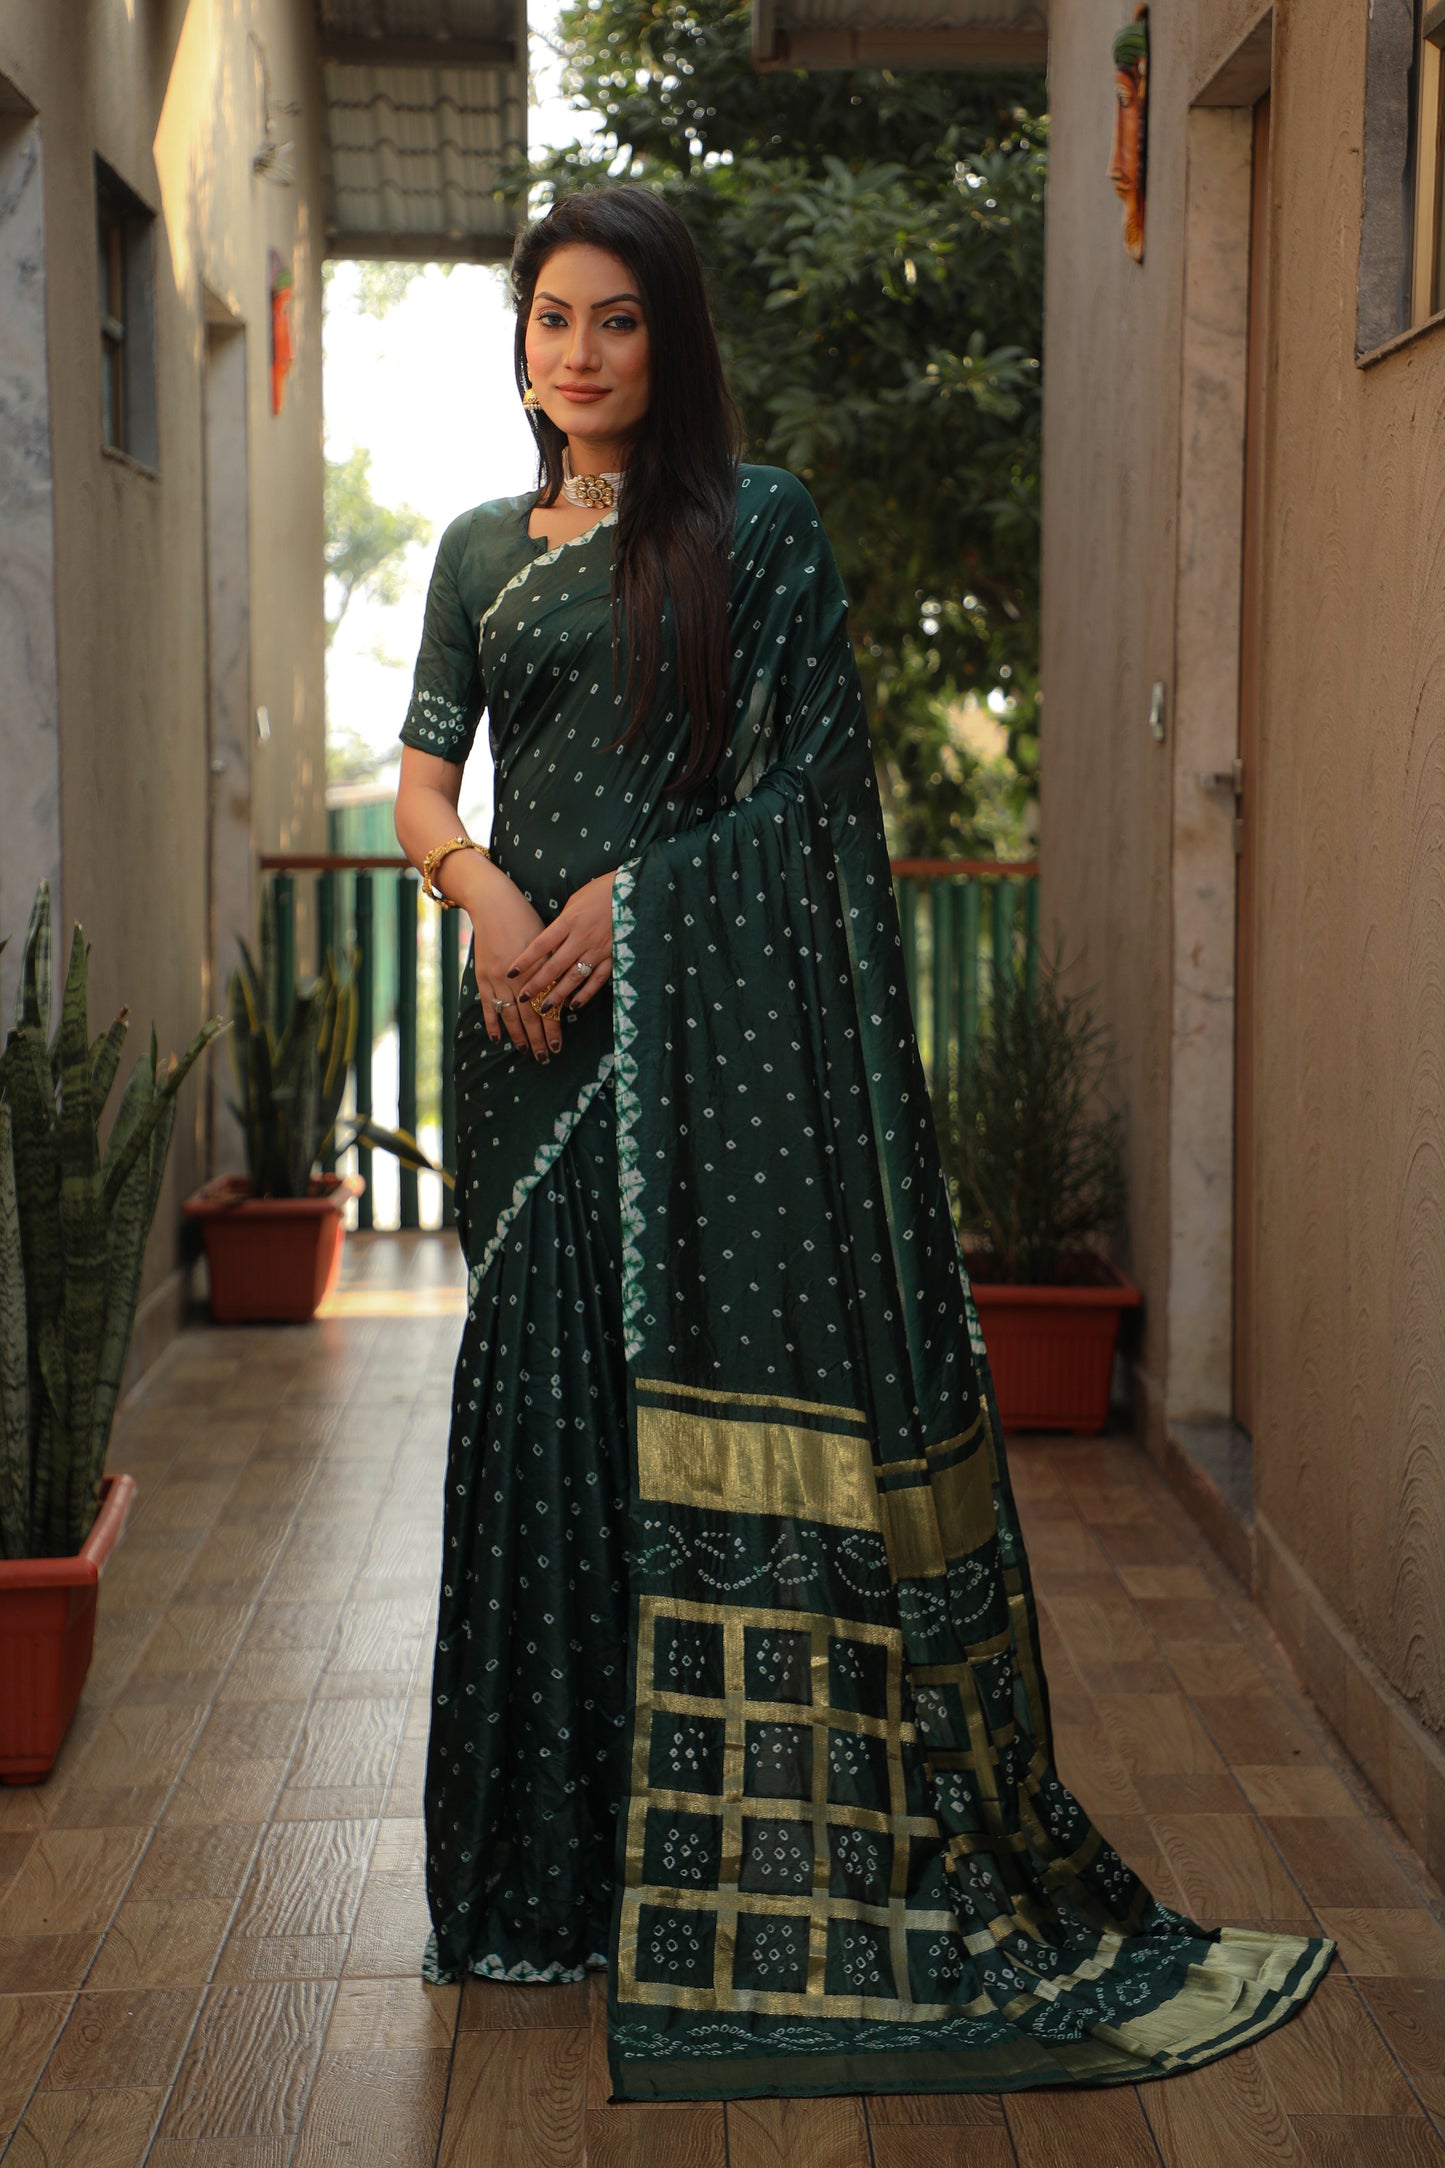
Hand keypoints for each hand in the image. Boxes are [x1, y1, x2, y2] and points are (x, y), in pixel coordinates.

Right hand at [466, 880, 562, 1061]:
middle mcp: (518, 978)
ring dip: (518, 1036)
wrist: (493, 903)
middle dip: (538, 1038)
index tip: (558, 1045)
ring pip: (509, 1014)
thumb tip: (566, 991)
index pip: (546, 1007)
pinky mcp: (482, 975)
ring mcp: (497, 978)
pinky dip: (492, 1023)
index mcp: (537, 969)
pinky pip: (488, 1005)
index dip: (552, 1028)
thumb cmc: (526, 918)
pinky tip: (497, 1039)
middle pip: (529, 1016)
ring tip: (525, 1052)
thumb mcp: (546, 940)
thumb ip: (554, 966)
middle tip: (544, 1057)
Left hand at [506, 871, 615, 1021]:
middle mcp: (582, 938)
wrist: (635, 891)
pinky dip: (586, 994)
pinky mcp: (614, 957)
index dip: (525, 960)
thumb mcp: (576, 900)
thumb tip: (550, 943)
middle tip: (522, 998)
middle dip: (537, 984)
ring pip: (574, 977)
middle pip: (555, 966)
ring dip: (558, 995)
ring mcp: (599, 950)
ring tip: (544, 1008)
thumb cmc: (602, 891)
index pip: (541, 945)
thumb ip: (562, 923)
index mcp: (570, 920)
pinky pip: (597, 979)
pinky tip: (574, 1004)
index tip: (511, 973)